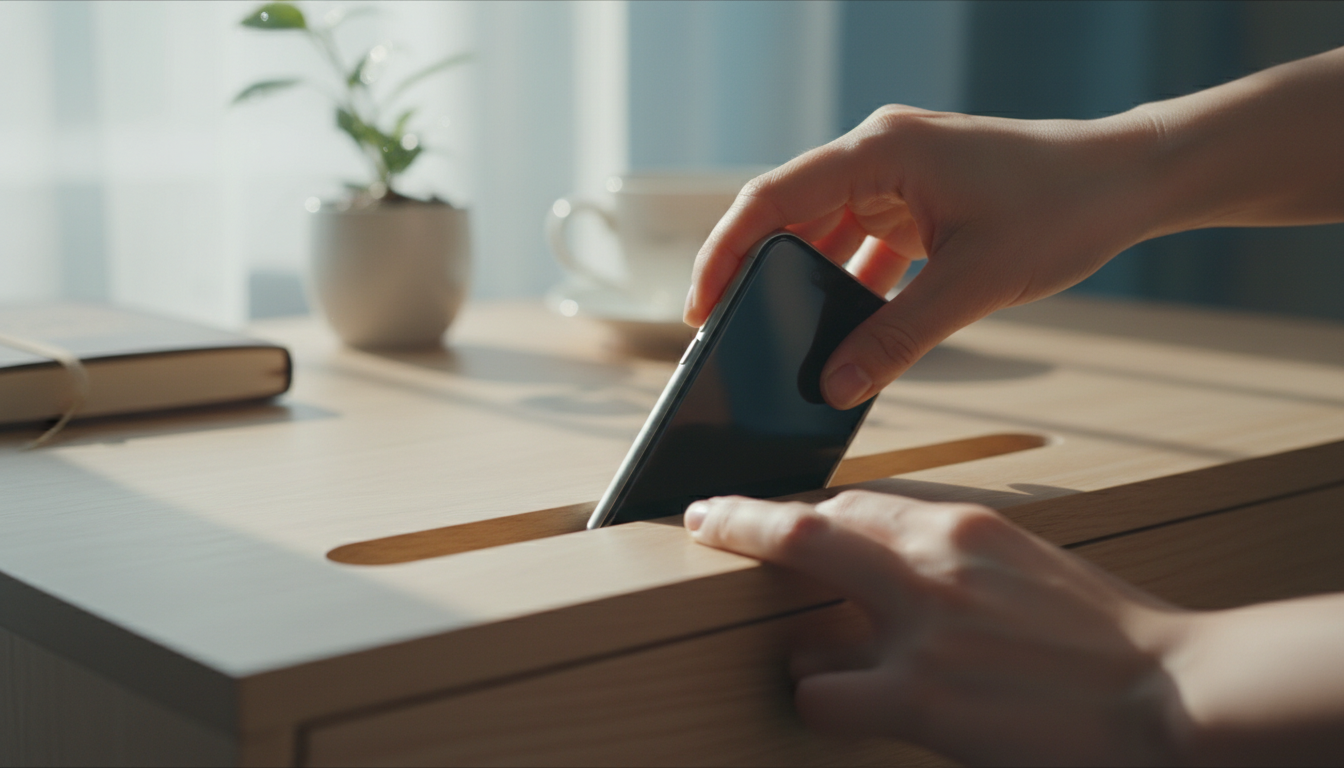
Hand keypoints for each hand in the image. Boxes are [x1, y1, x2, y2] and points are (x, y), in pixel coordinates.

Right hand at [683, 106, 1160, 409]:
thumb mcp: (973, 285)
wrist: (1130, 180)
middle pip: (790, 213)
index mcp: (880, 151)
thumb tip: (834, 387)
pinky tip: (842, 327)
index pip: (772, 197)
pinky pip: (863, 242)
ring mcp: (899, 176)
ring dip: (805, 280)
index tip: (701, 308)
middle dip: (756, 272)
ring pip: (824, 230)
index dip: (725, 252)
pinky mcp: (919, 200)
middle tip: (729, 333)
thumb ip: (897, 339)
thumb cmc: (1062, 210)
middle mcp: (879, 154)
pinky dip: (849, 282)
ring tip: (780, 336)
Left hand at [683, 490, 1188, 765]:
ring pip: (799, 617)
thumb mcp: (1026, 562)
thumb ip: (955, 555)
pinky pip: (822, 696)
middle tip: (704, 519)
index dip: (806, 513)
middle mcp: (931, 564)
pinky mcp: (918, 698)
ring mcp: (919, 632)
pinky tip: (835, 706)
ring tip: (804, 664)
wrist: (1172, 693)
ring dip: (793, 646)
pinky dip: (815, 700)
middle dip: (742, 521)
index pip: (857, 501)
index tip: (774, 514)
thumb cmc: (1106, 635)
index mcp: (963, 525)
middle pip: (803, 526)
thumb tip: (897, 560)